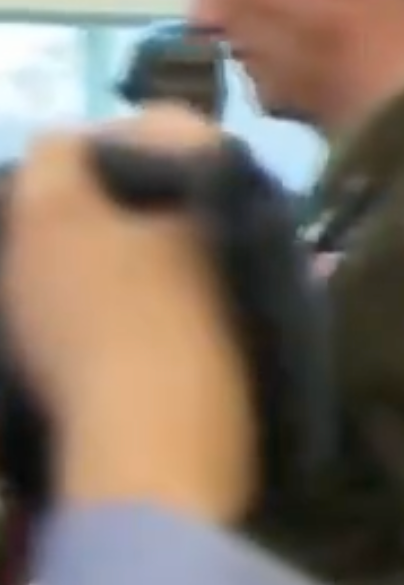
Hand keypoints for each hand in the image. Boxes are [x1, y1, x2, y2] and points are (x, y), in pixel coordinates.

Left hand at [5, 113, 251, 520]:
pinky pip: (77, 313)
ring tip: (188, 274)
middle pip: (63, 204)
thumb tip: (184, 129)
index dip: (121, 139)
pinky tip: (167, 326)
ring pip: (71, 261)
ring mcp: (24, 320)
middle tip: (193, 219)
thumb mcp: (203, 226)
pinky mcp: (45, 371)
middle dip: (121, 204)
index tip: (185, 164)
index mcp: (47, 210)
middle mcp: (17, 257)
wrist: (154, 455)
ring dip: (121, 258)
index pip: (62, 143)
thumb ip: (192, 164)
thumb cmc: (179, 323)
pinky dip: (115, 308)